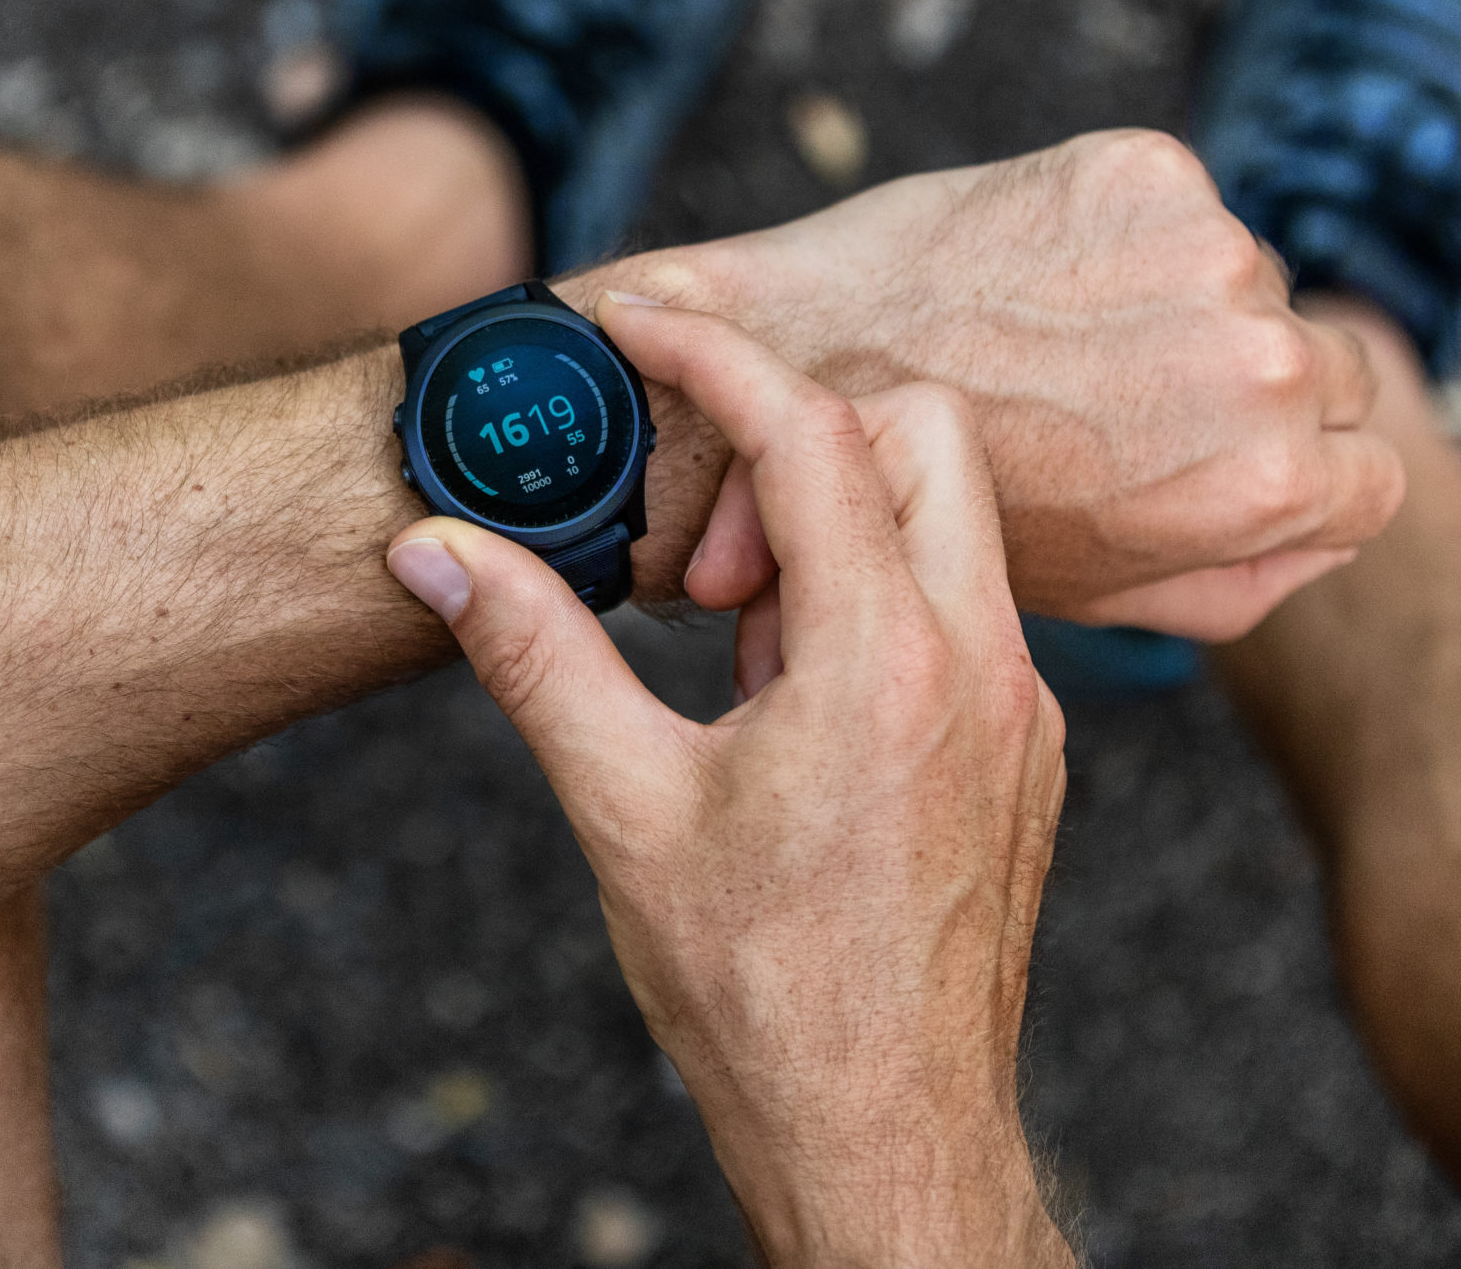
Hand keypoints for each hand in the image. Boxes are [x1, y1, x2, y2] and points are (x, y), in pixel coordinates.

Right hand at [387, 296, 1072, 1267]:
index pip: (812, 429)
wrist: (883, 1135)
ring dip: (834, 532)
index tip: (641, 326)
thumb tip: (435, 554)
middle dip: (801, 442)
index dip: (714, 355)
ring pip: (949, 522)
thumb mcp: (622, 810)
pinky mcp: (1025, 753)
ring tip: (736, 655)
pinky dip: (872, 604)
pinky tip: (789, 710)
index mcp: (883, 662)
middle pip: (921, 433)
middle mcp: (981, 667)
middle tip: (707, 561)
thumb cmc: (758, 995)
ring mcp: (1020, 711)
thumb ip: (532, 656)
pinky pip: (962, 609)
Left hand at [627, 129, 1404, 639]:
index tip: (1206, 463)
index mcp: (1267, 482)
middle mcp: (1260, 361)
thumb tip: (1333, 532)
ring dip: (1178, 304)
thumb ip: (1244, 576)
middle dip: (1242, 390)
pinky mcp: (1144, 167)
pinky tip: (1028, 278)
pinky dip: (1120, 233)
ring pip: (1251, 280)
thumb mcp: (1105, 591)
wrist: (794, 366)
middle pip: (1326, 369)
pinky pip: (1178, 205)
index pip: (1371, 476)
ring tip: (1053, 344)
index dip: (1291, 477)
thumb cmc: (936, 500)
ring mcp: (1206, 251)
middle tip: (1119, 404)